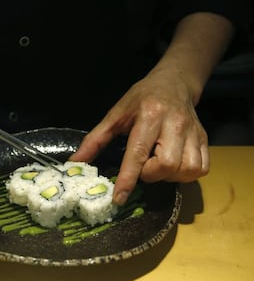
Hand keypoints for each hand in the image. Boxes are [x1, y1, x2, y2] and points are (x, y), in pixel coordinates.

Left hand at [69, 67, 209, 204]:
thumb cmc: (141, 98)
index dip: (128, 178)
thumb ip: (95, 139)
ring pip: (186, 170)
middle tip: (142, 166)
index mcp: (150, 115)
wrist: (173, 83)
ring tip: (156, 165)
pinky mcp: (205, 139)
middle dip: (150, 175)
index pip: (138, 153)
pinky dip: (184, 174)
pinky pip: (200, 169)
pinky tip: (172, 165)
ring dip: (167, 176)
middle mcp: (175, 124)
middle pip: (166, 165)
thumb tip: (75, 162)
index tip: (118, 198)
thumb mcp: (115, 114)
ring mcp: (194, 132)